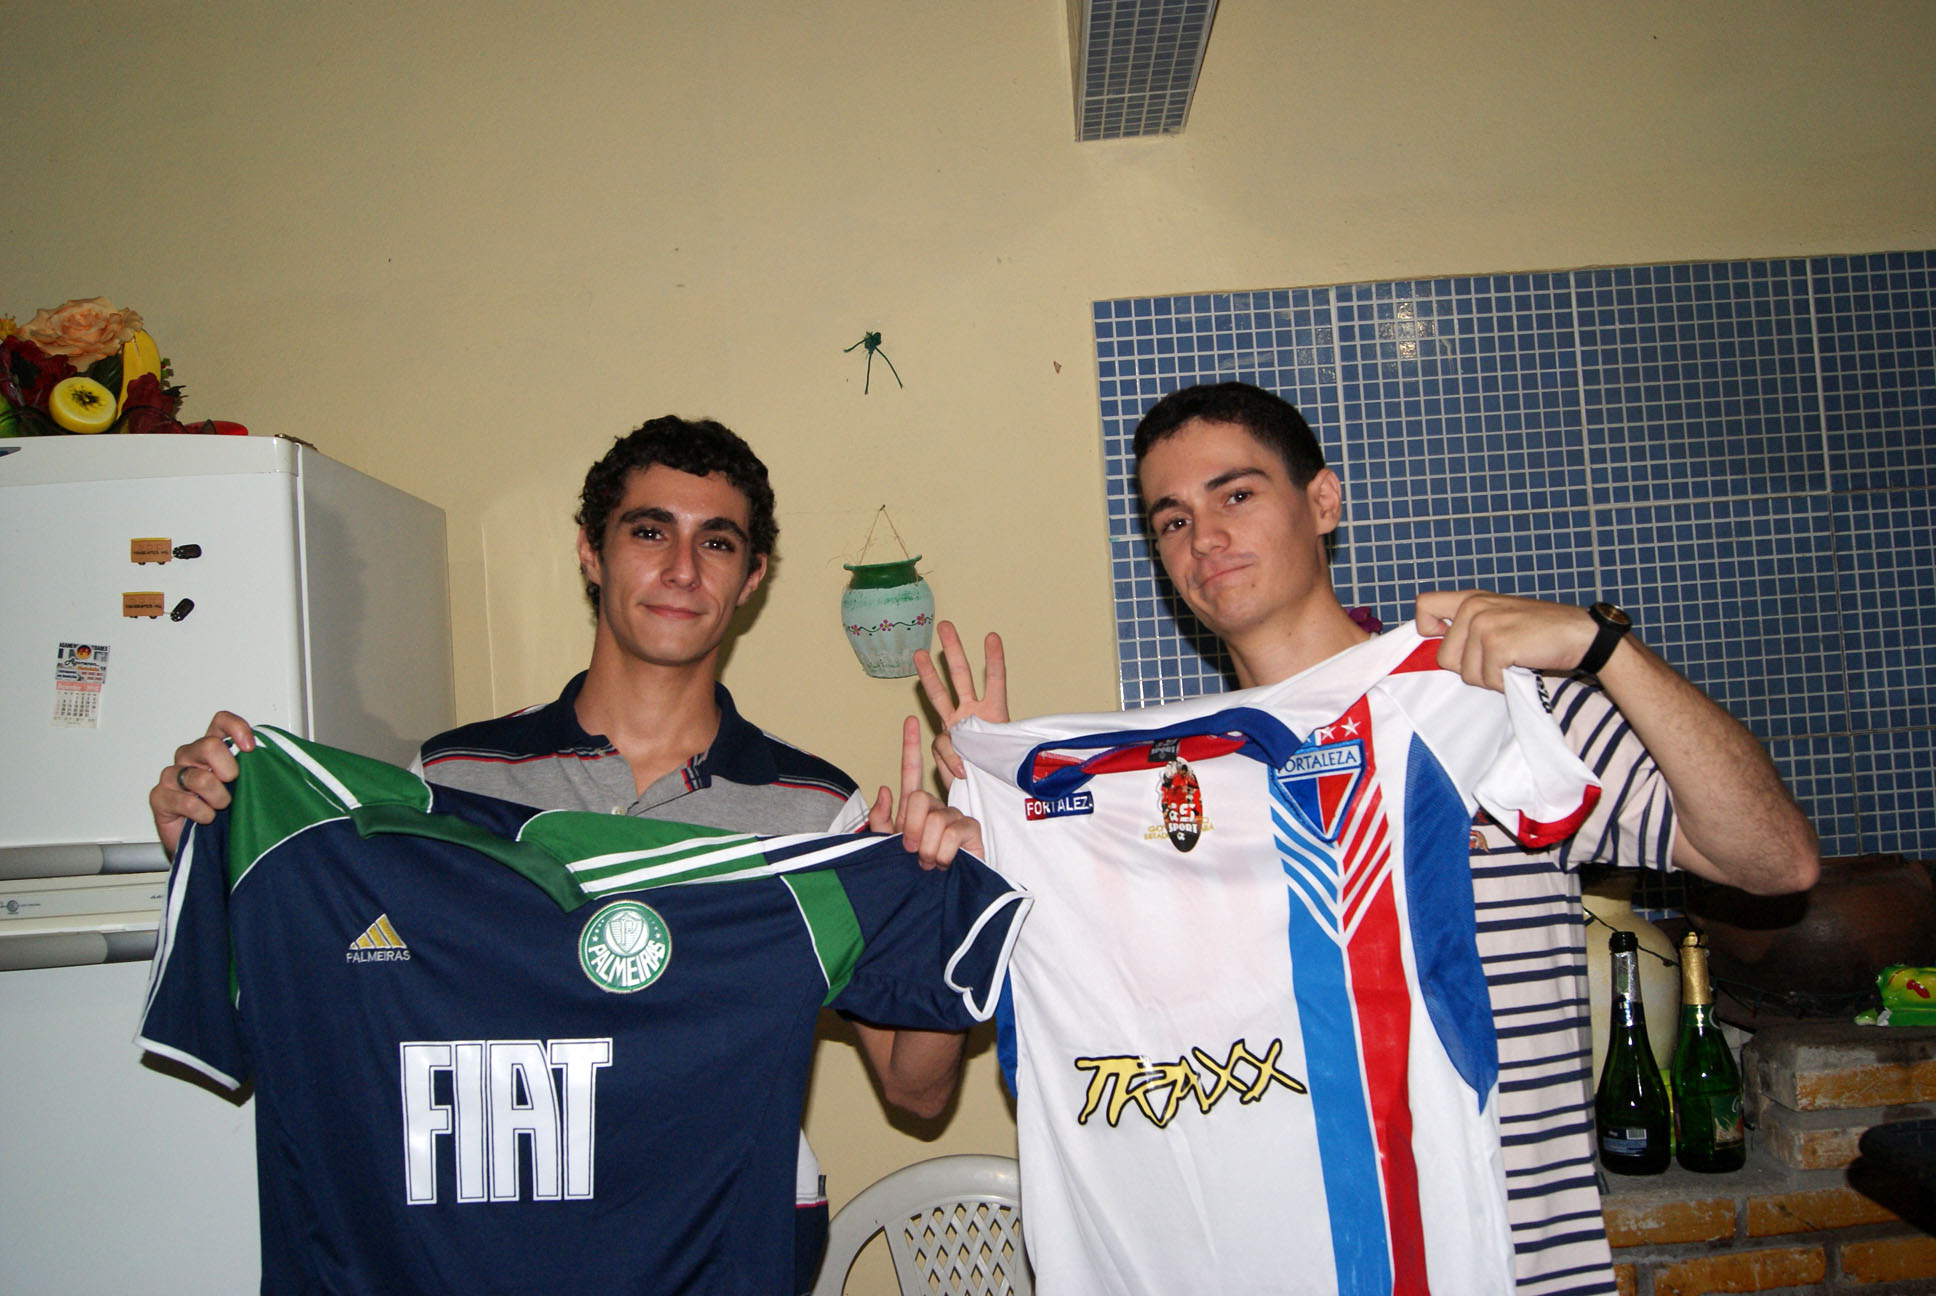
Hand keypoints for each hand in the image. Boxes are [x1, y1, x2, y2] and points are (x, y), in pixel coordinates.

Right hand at [149, 711, 255, 857]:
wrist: (206, 847)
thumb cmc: (228, 814)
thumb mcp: (249, 788)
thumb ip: (259, 769)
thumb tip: (288, 758)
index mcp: (213, 749)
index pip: (220, 722)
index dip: (235, 728)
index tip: (250, 748)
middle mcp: (191, 758)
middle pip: (209, 745)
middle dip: (229, 768)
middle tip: (233, 785)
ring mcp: (173, 776)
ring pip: (199, 777)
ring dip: (218, 797)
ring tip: (221, 808)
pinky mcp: (160, 796)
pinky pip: (184, 801)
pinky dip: (202, 813)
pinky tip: (206, 819)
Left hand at [868, 716, 984, 868]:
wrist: (933, 902)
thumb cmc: (912, 875)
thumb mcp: (887, 848)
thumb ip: (881, 820)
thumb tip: (885, 789)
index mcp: (915, 809)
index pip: (912, 771)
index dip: (909, 746)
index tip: (909, 720)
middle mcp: (937, 808)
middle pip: (918, 798)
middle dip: (911, 830)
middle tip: (913, 853)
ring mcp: (956, 818)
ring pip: (935, 819)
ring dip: (927, 849)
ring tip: (931, 864)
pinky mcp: (972, 830)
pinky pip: (952, 832)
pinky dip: (943, 853)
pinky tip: (946, 864)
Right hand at [914, 621, 1007, 785]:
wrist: (990, 795)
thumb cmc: (999, 773)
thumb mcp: (1001, 763)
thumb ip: (981, 758)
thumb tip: (962, 766)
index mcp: (993, 713)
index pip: (995, 681)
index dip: (994, 661)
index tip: (992, 637)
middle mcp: (972, 715)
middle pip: (961, 676)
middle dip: (953, 651)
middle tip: (944, 625)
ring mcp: (956, 727)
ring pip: (941, 695)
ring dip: (931, 674)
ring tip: (920, 652)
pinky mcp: (946, 746)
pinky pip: (944, 746)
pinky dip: (949, 757)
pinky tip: (960, 768)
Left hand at [1414, 591, 1600, 692]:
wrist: (1581, 634)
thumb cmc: (1541, 630)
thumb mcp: (1500, 615)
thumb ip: (1469, 624)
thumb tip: (1440, 651)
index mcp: (1470, 598)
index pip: (1423, 606)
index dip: (1429, 631)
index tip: (1451, 641)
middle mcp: (1473, 607)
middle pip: (1444, 658)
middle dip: (1470, 668)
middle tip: (1500, 658)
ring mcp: (1484, 624)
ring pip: (1466, 673)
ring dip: (1491, 677)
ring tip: (1514, 660)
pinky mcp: (1497, 644)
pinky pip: (1488, 679)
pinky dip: (1506, 683)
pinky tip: (1523, 666)